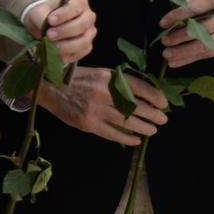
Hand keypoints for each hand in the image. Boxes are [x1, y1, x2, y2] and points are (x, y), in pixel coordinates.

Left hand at [23, 0, 96, 63]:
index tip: (50, 20)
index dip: (64, 14)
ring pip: (83, 42)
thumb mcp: (38, 12)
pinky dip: (67, 55)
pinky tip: (55, 53)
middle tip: (49, 35)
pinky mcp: (86, 47)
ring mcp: (89, 33)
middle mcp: (88, 17)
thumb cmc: (44, 15)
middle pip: (82, 25)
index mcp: (80, 2)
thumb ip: (41, 18)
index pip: (77, 7)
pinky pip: (80, 53)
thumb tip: (46, 30)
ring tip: (50, 45)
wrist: (44, 26)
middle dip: (65, 31)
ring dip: (66, 45)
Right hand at [38, 66, 167, 145]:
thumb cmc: (76, 79)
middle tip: (163, 119)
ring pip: (127, 121)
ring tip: (152, 130)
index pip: (139, 86)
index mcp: (108, 76)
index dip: (155, 96)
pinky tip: (135, 140)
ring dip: (143, 127)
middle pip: (136, 105)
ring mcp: (96, 109)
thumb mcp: (98, 73)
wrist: (50, 87)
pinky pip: (112, 133)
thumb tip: (142, 94)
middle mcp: (103, 92)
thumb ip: (117, 82)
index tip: (164, 103)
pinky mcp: (88, 123)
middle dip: (153, 114)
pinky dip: (127, 138)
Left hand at [158, 0, 213, 68]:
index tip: (163, 22)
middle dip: (181, 37)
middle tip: (165, 40)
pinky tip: (174, 62)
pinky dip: (189, 59)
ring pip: (204, 46)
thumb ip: (190, 1)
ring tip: (167, 55)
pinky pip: (205, 55)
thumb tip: (172, 14)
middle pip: (202, 30)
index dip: (179, 15)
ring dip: (183, 52)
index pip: (197, 8)